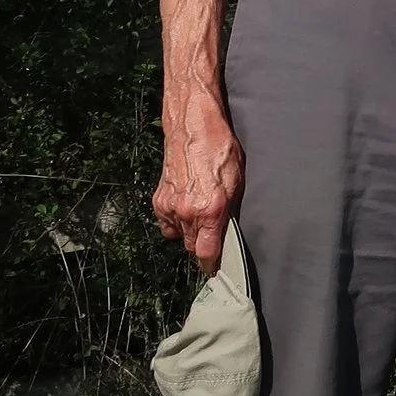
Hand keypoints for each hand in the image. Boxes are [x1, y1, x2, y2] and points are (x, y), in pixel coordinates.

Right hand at [153, 105, 242, 272]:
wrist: (193, 128)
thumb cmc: (220, 149)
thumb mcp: (237, 182)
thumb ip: (230, 211)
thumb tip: (227, 232)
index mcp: (210, 209)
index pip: (206, 252)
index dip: (211, 263)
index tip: (214, 266)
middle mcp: (187, 212)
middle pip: (192, 246)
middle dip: (202, 245)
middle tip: (212, 234)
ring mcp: (169, 206)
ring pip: (179, 236)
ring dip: (189, 232)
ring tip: (199, 215)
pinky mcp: (158, 199)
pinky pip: (166, 223)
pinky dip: (175, 221)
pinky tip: (185, 207)